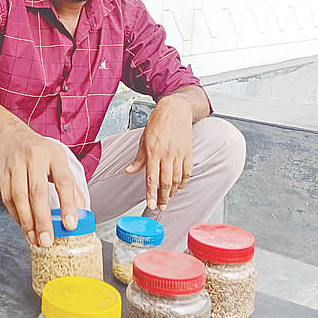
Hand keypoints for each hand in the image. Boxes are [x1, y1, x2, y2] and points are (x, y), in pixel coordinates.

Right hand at [0, 125, 84, 246]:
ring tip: (34, 239)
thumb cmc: (38, 150)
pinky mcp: (1, 173)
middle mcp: (34, 158)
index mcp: (54, 155)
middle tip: (47, 240)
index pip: (63, 181)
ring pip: (19, 197)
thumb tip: (82, 211)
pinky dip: (15, 215)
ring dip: (26, 221)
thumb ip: (71, 184)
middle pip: (37, 192)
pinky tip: (23, 226)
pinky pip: (7, 198)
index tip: (70, 225)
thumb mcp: (58, 159)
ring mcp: (15, 165)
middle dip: (42, 219)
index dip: (67, 204)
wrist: (8, 134)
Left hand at [125, 95, 193, 210]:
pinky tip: (178, 187)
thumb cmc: (157, 123)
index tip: (151, 205)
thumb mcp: (143, 139)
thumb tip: (129, 171)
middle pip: (165, 182)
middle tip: (160, 207)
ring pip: (176, 179)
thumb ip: (138, 158)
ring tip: (167, 199)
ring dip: (172, 192)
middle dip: (162, 197)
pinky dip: (183, 182)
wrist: (175, 110)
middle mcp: (166, 155)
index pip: (151, 178)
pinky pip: (187, 172)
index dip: (151, 194)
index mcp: (153, 152)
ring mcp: (179, 154)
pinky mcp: (188, 152)